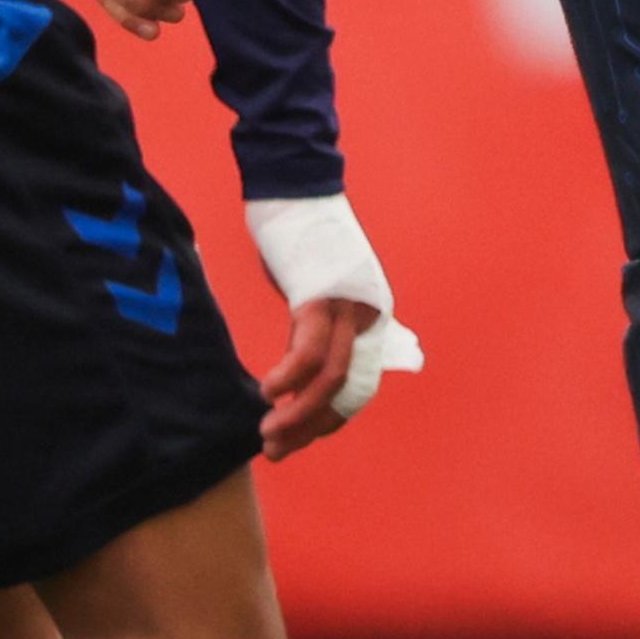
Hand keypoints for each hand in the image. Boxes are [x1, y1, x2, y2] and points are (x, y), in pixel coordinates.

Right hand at [242, 193, 425, 459]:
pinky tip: (267, 395)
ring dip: (298, 415)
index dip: (328, 419)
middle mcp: (369, 317)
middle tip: (276, 450)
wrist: (297, 188)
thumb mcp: (323, 288)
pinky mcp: (322, 294)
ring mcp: (349, 306)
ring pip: (332, 378)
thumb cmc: (302, 238)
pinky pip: (309, 348)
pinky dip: (289, 378)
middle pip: (348, 391)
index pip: (358, 386)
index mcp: (371, 319)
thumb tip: (312, 361)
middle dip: (310, 428)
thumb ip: (325, 324)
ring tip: (268, 435)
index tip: (298, 438)